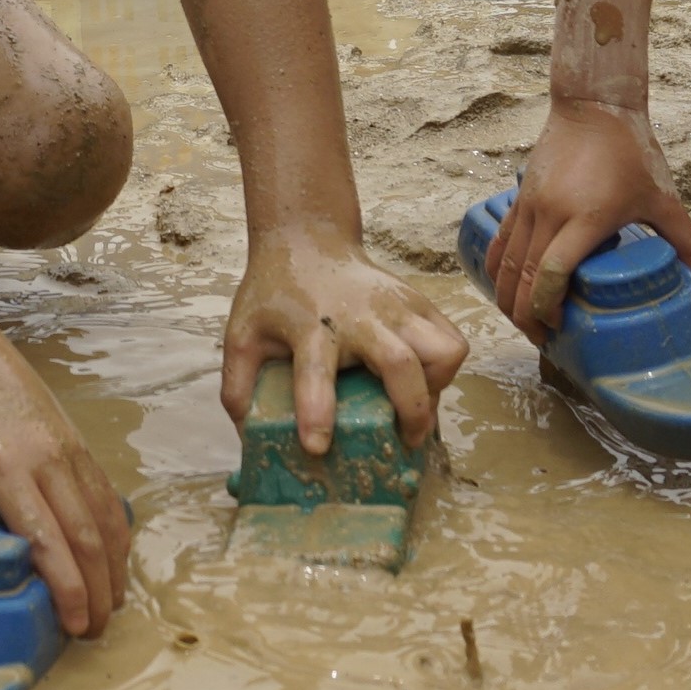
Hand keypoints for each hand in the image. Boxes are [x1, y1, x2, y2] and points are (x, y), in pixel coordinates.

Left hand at [0, 327, 131, 636]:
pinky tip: (113, 555)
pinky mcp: (76, 437)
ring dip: (115, 564)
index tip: (75, 627)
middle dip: (99, 590)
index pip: (50, 542)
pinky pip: (105, 492)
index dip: (69, 590)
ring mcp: (69, 446)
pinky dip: (115, 529)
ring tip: (112, 603)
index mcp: (6, 471)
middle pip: (89, 537)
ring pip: (107, 515)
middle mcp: (48, 460)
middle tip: (95, 631)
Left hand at [221, 221, 466, 454]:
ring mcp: (397, 307)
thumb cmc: (275, 295)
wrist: (307, 242)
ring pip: (444, 349)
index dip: (316, 412)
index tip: (316, 448)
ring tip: (417, 405)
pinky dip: (446, 368)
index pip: (315, 371)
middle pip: (400, 363)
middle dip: (410, 412)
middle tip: (405, 441)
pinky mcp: (418, 302)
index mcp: (311, 327)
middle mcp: (361, 317)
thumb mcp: (242, 336)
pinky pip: (453, 340)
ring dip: (436, 387)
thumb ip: (238, 388)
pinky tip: (423, 380)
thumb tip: (250, 443)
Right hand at [486, 100, 690, 343]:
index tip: (560, 326)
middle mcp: (550, 215)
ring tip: (524, 322)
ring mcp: (530, 206)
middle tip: (543, 339)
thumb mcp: (662, 195)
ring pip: (506, 264)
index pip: (553, 273)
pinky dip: (497, 271)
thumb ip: (681, 237)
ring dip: (509, 299)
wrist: (592, 106)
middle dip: (526, 316)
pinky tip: (504, 289)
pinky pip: (501, 242)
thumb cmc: (630, 151)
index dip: (549, 307)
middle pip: (523, 277)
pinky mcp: (519, 198)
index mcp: (586, 218)